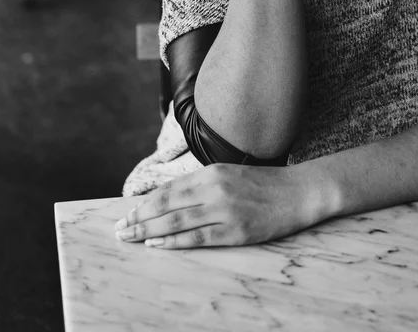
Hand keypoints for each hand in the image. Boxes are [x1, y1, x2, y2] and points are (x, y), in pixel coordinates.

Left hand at [115, 163, 317, 248]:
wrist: (298, 191)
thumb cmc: (262, 184)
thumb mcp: (228, 174)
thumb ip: (201, 185)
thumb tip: (168, 199)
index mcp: (211, 172)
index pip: (168, 190)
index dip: (144, 203)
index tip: (127, 214)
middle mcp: (214, 188)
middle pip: (167, 205)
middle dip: (139, 218)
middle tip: (120, 229)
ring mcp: (225, 210)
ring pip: (177, 222)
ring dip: (149, 231)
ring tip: (130, 238)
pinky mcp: (236, 231)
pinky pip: (198, 238)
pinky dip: (173, 242)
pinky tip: (157, 244)